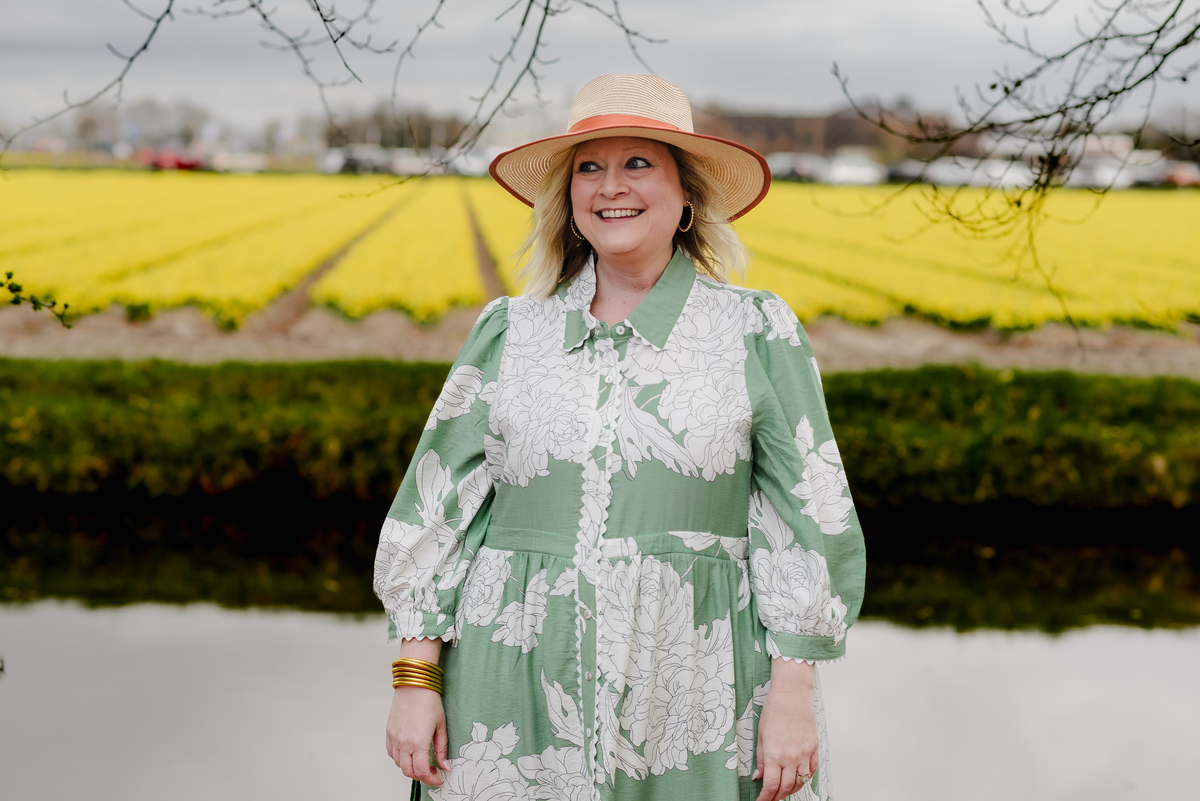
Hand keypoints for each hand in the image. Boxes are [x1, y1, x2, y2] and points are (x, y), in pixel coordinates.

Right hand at [385, 685, 449, 785]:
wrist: (414, 685)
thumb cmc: (429, 701)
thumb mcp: (441, 726)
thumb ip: (442, 749)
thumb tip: (445, 765)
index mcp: (418, 742)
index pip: (422, 771)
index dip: (430, 779)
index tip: (437, 778)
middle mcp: (403, 743)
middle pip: (408, 771)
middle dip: (421, 776)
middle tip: (431, 771)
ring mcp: (394, 738)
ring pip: (398, 764)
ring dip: (409, 767)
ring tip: (421, 761)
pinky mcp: (389, 732)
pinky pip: (391, 753)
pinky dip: (399, 758)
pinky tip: (409, 753)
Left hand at [752, 660, 818, 800]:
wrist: (792, 694)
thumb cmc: (774, 710)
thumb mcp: (760, 736)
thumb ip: (760, 759)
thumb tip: (758, 776)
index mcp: (774, 755)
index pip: (770, 786)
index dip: (765, 798)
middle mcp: (791, 758)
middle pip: (786, 787)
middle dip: (777, 796)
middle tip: (771, 798)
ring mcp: (804, 754)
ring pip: (800, 782)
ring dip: (791, 790)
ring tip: (784, 790)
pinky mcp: (814, 748)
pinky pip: (812, 770)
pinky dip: (805, 778)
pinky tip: (799, 778)